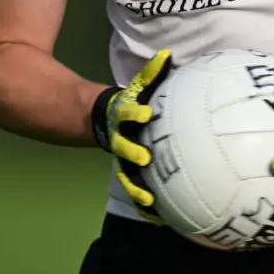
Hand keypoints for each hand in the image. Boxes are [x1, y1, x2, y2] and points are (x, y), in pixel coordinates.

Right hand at [91, 49, 172, 223]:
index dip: (134, 115)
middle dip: (132, 155)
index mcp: (125, 118)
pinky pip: (138, 192)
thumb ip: (152, 73)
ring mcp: (124, 160)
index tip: (145, 115)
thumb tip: (167, 54)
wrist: (106, 121)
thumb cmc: (133, 102)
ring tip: (149, 201)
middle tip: (145, 159)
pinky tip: (162, 219)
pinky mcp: (131, 175)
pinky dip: (147, 207)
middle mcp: (122, 141)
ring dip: (137, 189)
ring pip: (128, 177)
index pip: (128, 115)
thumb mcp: (139, 87)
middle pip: (124, 149)